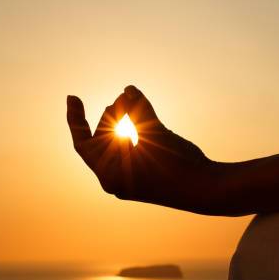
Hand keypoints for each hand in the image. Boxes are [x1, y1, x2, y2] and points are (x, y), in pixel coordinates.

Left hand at [67, 85, 215, 211]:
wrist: (206, 190)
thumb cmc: (179, 163)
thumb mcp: (156, 133)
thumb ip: (140, 110)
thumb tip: (128, 89)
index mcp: (110, 175)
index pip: (83, 144)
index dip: (76, 119)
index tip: (72, 98)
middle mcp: (115, 182)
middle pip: (101, 142)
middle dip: (110, 116)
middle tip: (126, 98)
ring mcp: (129, 182)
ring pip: (114, 148)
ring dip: (119, 125)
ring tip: (129, 105)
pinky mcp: (142, 180)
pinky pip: (127, 155)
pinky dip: (130, 136)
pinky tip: (139, 123)